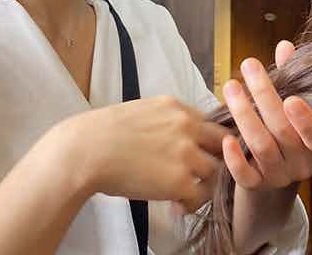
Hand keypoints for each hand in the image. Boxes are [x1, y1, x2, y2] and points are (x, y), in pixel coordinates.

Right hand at [51, 96, 229, 211]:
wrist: (88, 150)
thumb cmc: (105, 132)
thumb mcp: (143, 111)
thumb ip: (167, 120)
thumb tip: (178, 138)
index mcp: (176, 107)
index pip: (211, 124)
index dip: (209, 143)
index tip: (201, 156)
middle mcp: (186, 126)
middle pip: (222, 145)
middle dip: (214, 161)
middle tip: (200, 176)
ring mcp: (186, 153)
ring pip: (215, 172)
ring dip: (202, 185)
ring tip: (184, 194)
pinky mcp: (181, 180)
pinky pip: (201, 196)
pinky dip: (190, 204)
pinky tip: (175, 205)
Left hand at [221, 40, 311, 190]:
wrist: (273, 177)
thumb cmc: (285, 130)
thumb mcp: (294, 106)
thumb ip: (293, 78)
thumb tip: (285, 46)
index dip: (306, 120)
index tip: (292, 98)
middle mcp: (301, 163)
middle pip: (282, 131)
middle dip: (264, 96)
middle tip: (248, 66)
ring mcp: (279, 175)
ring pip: (261, 146)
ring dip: (244, 114)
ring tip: (230, 86)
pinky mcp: (256, 185)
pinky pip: (246, 176)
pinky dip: (235, 159)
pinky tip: (226, 139)